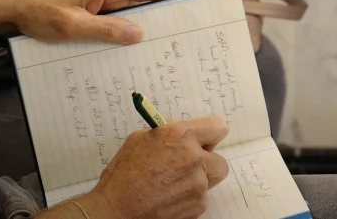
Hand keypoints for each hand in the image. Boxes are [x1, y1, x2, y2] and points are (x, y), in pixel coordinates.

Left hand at [0, 0, 185, 41]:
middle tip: (184, 28)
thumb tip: (138, 33)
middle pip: (139, 0)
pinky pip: (111, 19)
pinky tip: (131, 46)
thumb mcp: (72, 24)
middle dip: (161, 12)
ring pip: (126, 12)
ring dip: (142, 24)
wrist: (11, 8)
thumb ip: (105, 29)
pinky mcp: (86, 9)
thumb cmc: (38, 11)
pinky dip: (123, 29)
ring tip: (164, 42)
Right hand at [77, 116, 229, 218]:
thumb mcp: (140, 139)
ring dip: (197, 180)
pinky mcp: (197, 206)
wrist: (117, 208)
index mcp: (180, 136)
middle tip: (187, 164)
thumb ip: (167, 133)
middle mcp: (194, 159)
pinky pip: (200, 198)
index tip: (205, 139)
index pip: (217, 127)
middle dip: (206, 162)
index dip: (211, 134)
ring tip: (172, 183)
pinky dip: (188, 197)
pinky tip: (168, 197)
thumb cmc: (123, 174)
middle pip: (219, 160)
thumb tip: (181, 134)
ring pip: (209, 181)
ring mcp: (198, 185)